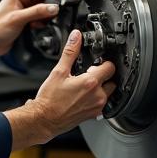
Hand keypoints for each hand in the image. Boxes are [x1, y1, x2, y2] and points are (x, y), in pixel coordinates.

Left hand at [0, 0, 62, 63]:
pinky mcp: (26, 18)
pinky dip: (42, 21)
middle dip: (51, 4)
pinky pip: (40, 16)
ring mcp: (24, 9)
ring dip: (46, 14)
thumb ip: (37, 12)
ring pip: (44, 7)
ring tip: (41, 21)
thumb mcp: (18, 19)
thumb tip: (53, 8)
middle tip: (54, 12)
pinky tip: (36, 26)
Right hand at [5, 29, 116, 148]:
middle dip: (102, 76)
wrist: (44, 120)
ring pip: (108, 92)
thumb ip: (70, 52)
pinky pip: (102, 104)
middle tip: (87, 75)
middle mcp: (97, 96)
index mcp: (91, 83)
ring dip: (100, 88)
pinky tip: (82, 97)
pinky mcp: (94, 115)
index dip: (103, 63)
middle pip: (111, 80)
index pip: (110, 67)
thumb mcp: (59, 72)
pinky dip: (95, 98)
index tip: (95, 64)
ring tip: (83, 87)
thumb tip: (75, 37)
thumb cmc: (49, 100)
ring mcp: (97, 107)